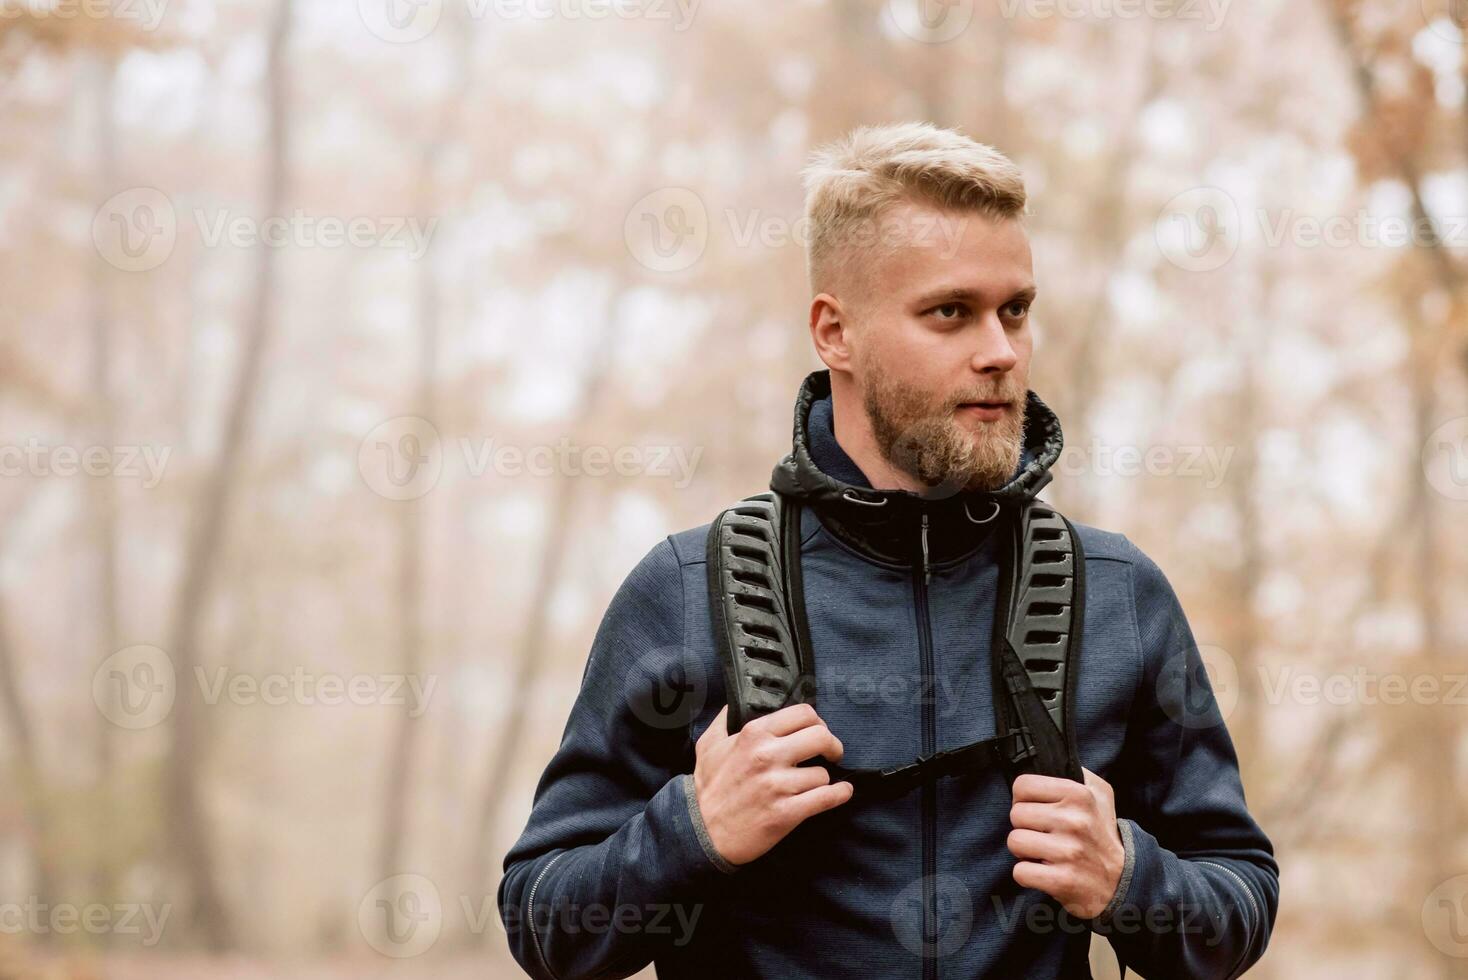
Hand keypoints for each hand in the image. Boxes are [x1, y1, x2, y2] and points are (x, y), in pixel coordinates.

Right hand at [692, 703, 853, 865]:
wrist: (701, 832)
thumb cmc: (707, 788)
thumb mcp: (708, 745)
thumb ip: (724, 720)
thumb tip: (735, 702)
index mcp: (753, 734)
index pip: (803, 714)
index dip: (817, 722)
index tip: (817, 732)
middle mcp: (767, 756)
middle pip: (822, 737)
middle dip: (832, 746)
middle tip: (831, 753)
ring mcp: (778, 785)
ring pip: (823, 773)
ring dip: (823, 779)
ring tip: (815, 783)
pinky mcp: (786, 813)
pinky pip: (827, 798)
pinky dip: (839, 794)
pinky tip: (841, 792)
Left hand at [1006, 768, 1125, 918]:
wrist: (1124, 880)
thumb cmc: (1102, 833)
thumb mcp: (1100, 793)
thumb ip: (1074, 772)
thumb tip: (1044, 758)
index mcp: (1079, 794)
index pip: (1022, 785)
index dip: (1024, 798)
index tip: (1037, 809)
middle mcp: (1074, 820)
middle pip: (1016, 814)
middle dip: (1025, 826)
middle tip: (1043, 834)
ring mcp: (1068, 852)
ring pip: (1015, 842)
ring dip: (1025, 851)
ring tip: (1044, 852)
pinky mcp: (1062, 880)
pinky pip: (1020, 872)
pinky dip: (1028, 874)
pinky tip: (1044, 871)